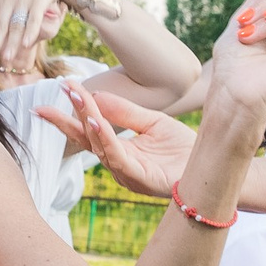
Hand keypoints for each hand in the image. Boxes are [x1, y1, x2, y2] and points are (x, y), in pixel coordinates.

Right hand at [40, 85, 193, 199]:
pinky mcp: (139, 179)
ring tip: (77, 99)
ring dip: (86, 120)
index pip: (90, 129)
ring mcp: (127, 174)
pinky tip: (95, 122)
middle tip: (54, 94)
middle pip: (86, 139)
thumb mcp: (153, 121)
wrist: (211, 164)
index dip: (76, 109)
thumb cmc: (183, 148)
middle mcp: (118, 164)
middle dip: (68, 117)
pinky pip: (117, 157)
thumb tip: (95, 96)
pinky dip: (104, 139)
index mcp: (119, 151)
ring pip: (99, 145)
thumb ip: (124, 111)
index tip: (65, 86)